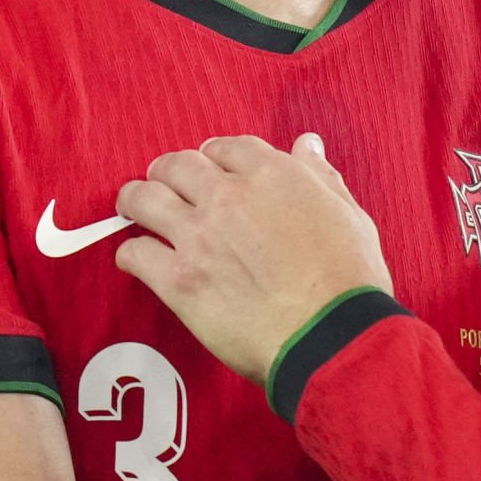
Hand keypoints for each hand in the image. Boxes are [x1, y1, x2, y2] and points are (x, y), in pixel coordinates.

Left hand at [115, 134, 392, 384]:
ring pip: (142, 199)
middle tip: (168, 185)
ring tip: (135, 208)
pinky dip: (131, 254)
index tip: (214, 168)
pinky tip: (137, 259)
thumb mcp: (348, 214)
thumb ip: (321, 177)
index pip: (226, 147)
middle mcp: (227, 196)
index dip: (216, 156)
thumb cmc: (349, 279)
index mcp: (272, 175)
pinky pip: (134, 254)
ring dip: (136, 201)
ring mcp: (197, 236)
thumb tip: (307, 146)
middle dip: (169, 172)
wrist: (330, 334)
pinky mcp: (178, 280)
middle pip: (176, 165)